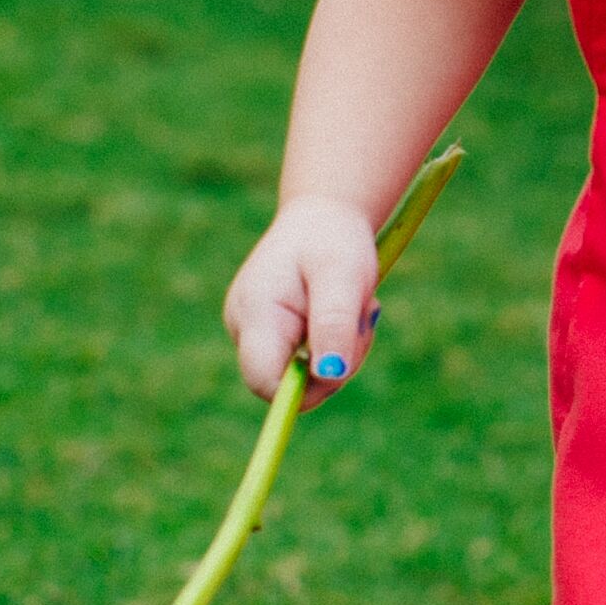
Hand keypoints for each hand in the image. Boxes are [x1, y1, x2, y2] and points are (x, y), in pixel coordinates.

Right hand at [223, 194, 379, 405]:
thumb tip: (330, 376)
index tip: (343, 365)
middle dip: (333, 365)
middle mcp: (244, 326)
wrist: (323, 215)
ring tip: (354, 308)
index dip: (305, 389)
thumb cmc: (333, 239)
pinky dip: (333, 345)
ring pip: (302, 374)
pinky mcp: (271, 334)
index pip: (264, 382)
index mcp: (256, 313)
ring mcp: (254, 332)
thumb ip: (335, 324)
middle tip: (361, 321)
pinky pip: (305, 361)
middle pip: (288, 383)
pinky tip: (342, 313)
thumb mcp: (343, 276)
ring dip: (340, 352)